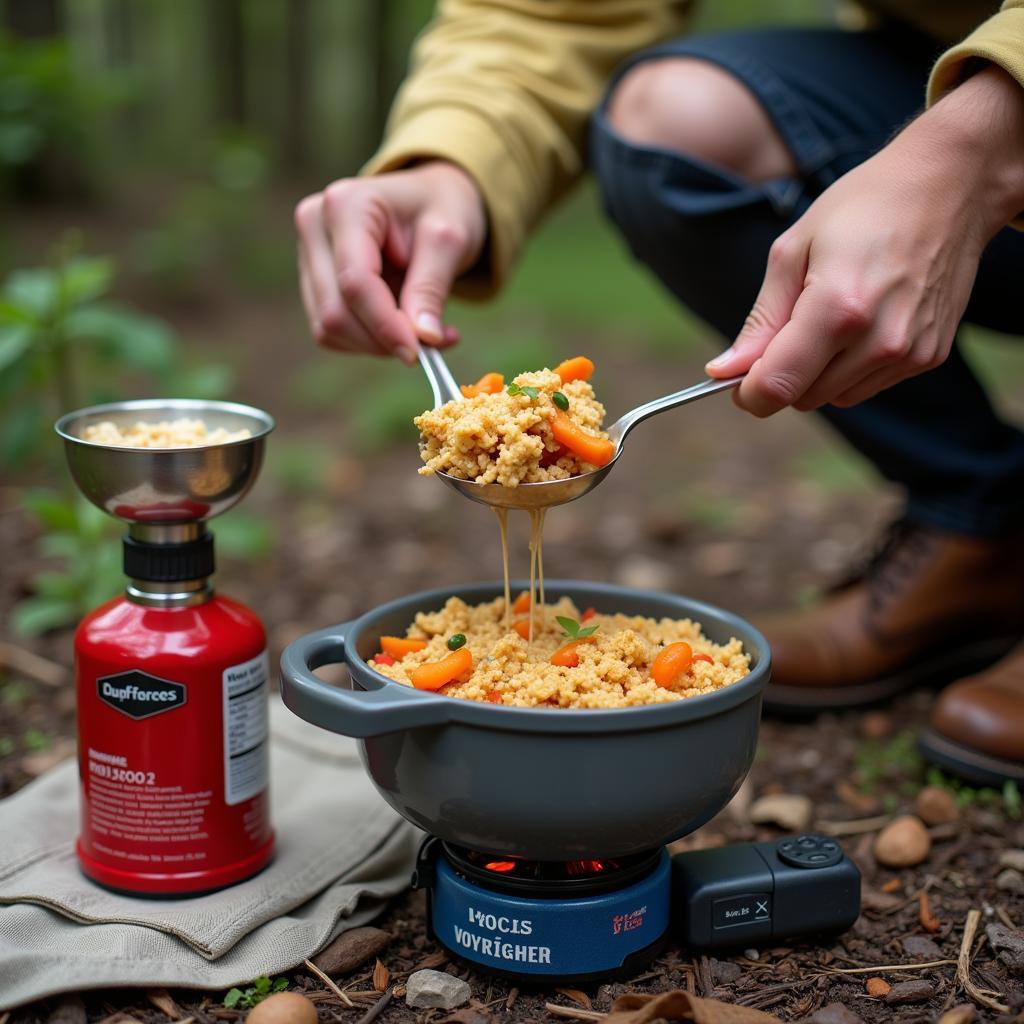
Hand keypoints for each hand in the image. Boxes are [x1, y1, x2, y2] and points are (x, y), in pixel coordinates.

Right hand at [295, 160, 486, 363]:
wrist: (429, 202)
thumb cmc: (441, 210)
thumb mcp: (449, 241)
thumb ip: (432, 288)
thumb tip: (423, 338)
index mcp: (346, 205)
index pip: (355, 281)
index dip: (385, 324)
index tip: (418, 352)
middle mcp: (315, 226)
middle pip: (335, 311)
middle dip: (382, 339)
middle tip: (429, 345)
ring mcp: (308, 256)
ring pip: (329, 328)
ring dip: (378, 344)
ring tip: (424, 331)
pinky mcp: (313, 283)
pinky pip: (333, 333)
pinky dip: (370, 342)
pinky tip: (403, 328)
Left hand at [707, 65, 1023, 415]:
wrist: (950, 184)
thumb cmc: (863, 207)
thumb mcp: (793, 252)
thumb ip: (760, 320)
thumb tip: (723, 370)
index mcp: (838, 309)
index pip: (777, 386)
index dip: (747, 392)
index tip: (735, 377)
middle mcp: (880, 340)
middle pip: (803, 398)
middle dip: (782, 374)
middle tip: (787, 327)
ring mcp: (910, 352)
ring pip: (835, 397)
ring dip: (818, 372)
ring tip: (831, 314)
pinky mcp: (930, 356)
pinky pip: (868, 385)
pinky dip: (851, 366)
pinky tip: (863, 320)